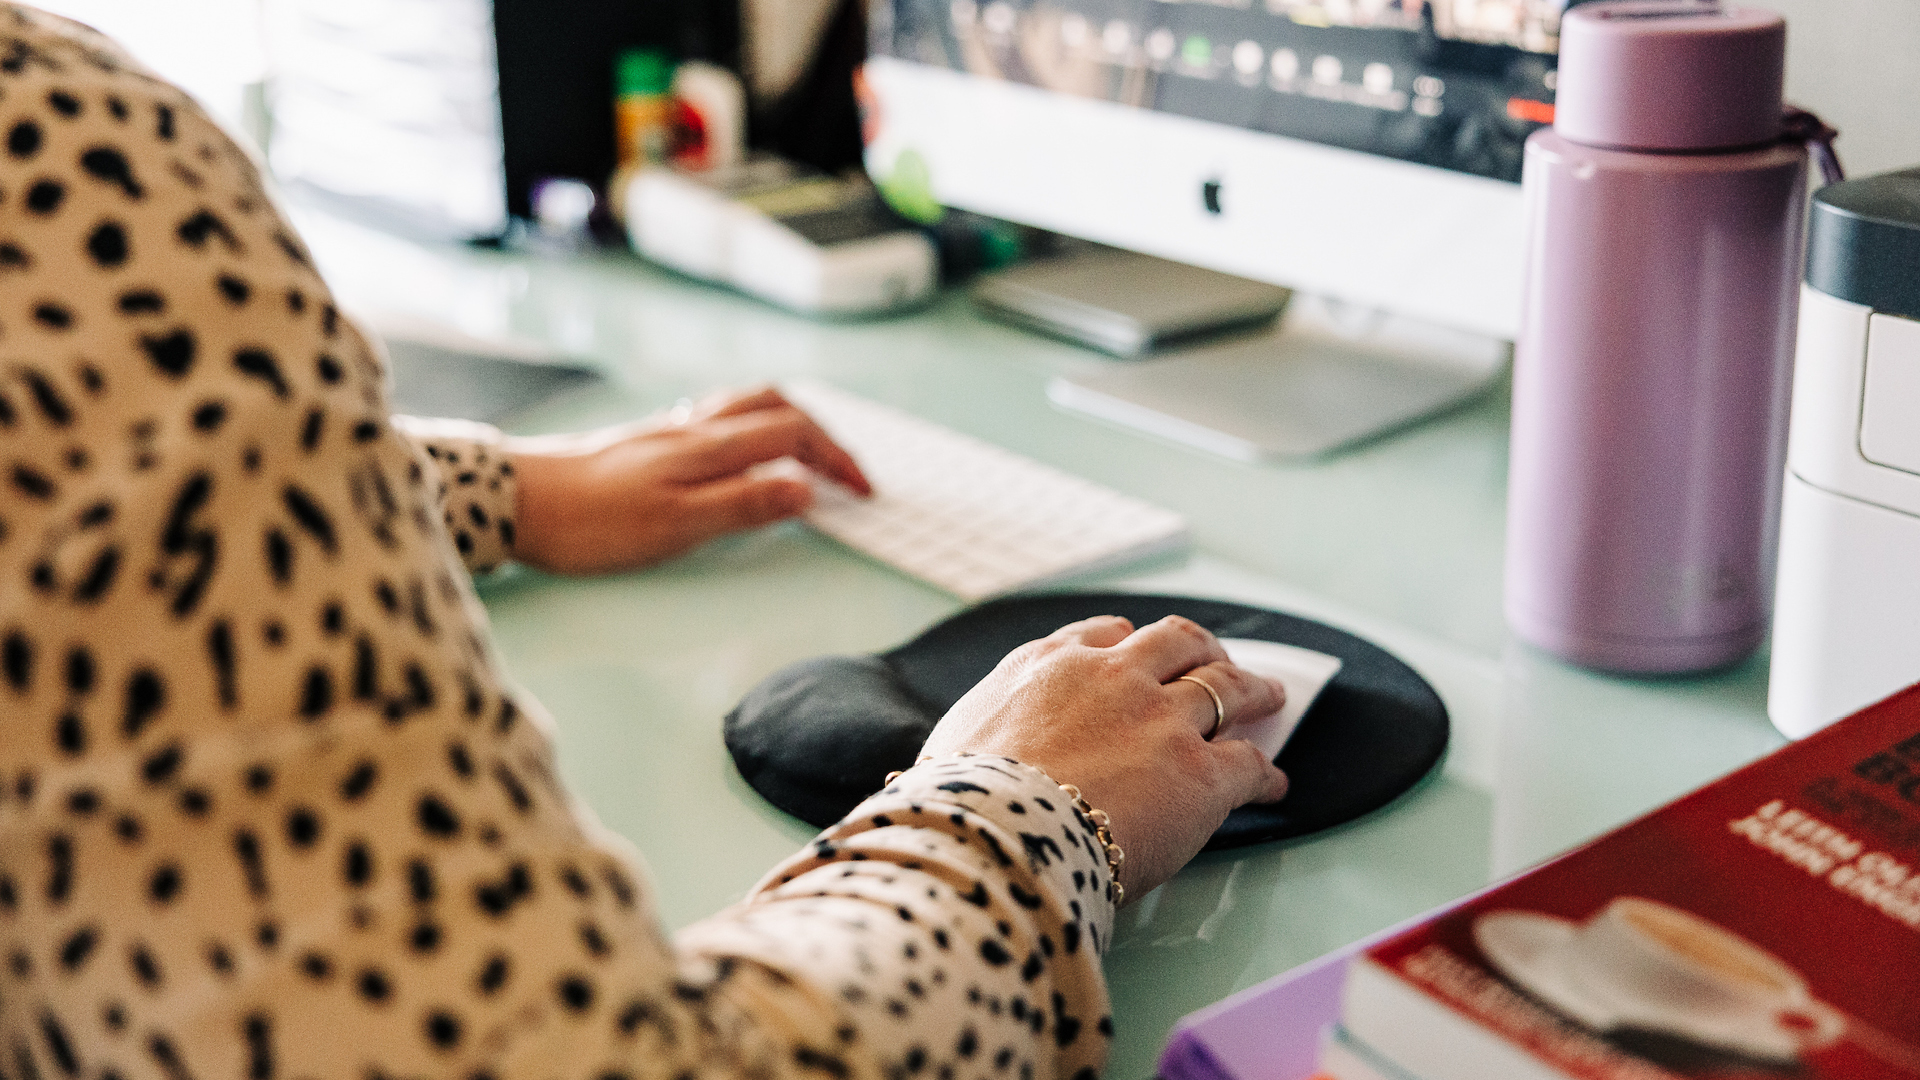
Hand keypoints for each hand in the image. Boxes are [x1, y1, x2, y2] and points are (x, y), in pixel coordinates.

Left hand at [505, 386, 871, 574]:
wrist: (514, 500)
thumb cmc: (587, 523)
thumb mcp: (674, 527)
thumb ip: (743, 506)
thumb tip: (806, 490)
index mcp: (707, 447)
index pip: (794, 436)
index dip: (837, 459)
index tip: (863, 491)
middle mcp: (692, 428)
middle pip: (778, 408)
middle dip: (824, 434)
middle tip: (849, 471)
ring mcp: (667, 429)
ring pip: (747, 404)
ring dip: (790, 420)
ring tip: (809, 449)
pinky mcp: (647, 439)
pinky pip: (717, 414)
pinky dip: (751, 423)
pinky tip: (739, 448)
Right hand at [921, 615, 1289, 901]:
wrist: (995, 834)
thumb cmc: (961, 802)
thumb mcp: (957, 740)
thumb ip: (987, 731)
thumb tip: (971, 762)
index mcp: (1047, 666)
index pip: (1101, 636)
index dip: (1130, 644)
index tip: (1140, 651)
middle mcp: (1110, 678)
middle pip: (1175, 643)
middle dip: (1202, 649)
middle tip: (1218, 661)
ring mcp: (1160, 720)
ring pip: (1225, 686)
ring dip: (1252, 691)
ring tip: (1268, 698)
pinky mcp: (1199, 771)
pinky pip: (1249, 762)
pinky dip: (1265, 772)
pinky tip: (1273, 783)